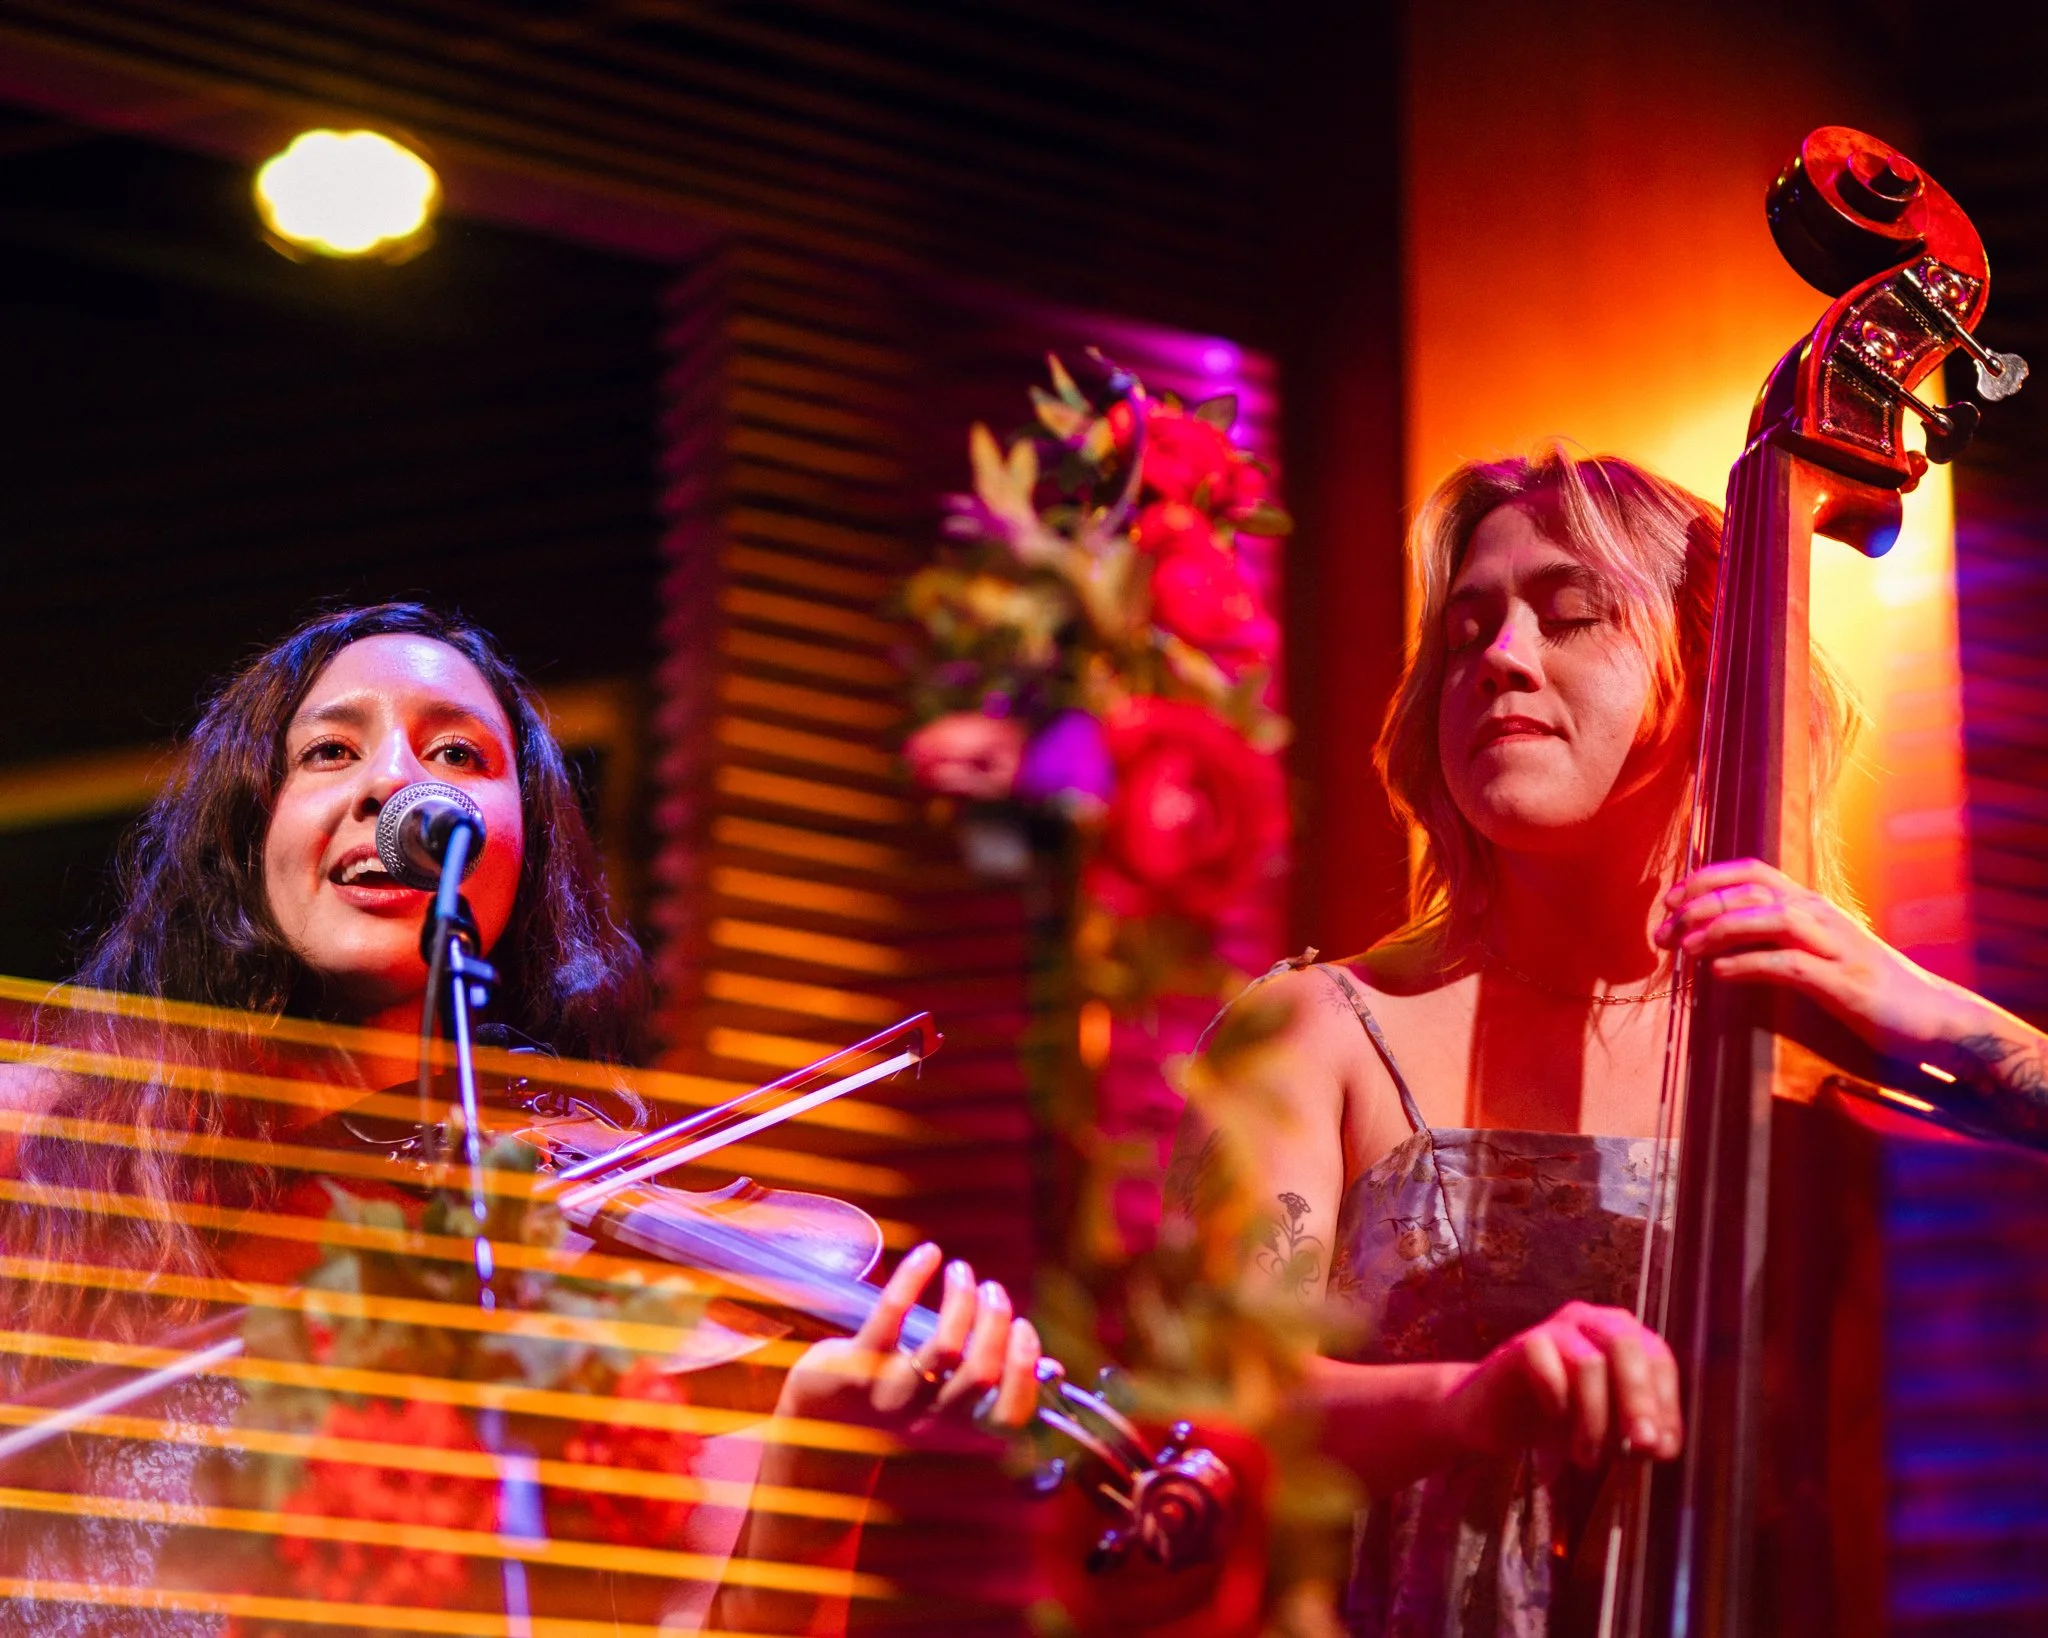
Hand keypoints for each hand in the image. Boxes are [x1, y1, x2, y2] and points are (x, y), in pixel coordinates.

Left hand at [777, 1242, 1042, 1446]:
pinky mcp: (856, 1364)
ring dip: (961, 1299)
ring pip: (942, 1347)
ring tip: (962, 1272)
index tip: (1024, 1328)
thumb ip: (992, 1385)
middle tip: (992, 1290)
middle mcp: (928, 1416)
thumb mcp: (946, 1399)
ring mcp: (891, 1392)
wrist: (820, 1415)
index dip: (1024, 1370)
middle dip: (995, 1322)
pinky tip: (930, 1254)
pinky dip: (914, 1277)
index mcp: (957, 1427)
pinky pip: (890, 1316)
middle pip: (979, 1372)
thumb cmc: (898, 1397)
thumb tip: (1051, 1366)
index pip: (1008, 1417)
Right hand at [1443, 1301, 1680, 1468]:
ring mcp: (1553, 1329)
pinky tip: (1553, 1418)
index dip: (1666, 1403)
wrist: (1496, 1419)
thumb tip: (1662, 1445)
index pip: (1658, 1358)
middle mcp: (1590, 1321)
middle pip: (1626, 1345)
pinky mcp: (1520, 1344)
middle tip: (1638, 1446)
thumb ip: (1639, 1434)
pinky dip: (1555, 1399)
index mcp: (1621, 1336)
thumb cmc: (1561, 1419)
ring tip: (1585, 1457)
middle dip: (1637, 1401)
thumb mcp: (1610, 1430)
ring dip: (1592, 1420)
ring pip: (1588, 1363)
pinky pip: (1544, 1363)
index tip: (1660, 1449)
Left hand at [1656, 858, 1963, 1053]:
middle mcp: (1822, 915)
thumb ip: (1777, 939)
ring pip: (1769, 918)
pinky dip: (1749, 964)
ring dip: (1719, 929)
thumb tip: (1718, 940)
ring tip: (1685, 949)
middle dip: (1697, 907)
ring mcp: (1835, 947)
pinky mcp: (1844, 983)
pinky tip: (1719, 974)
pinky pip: (1789, 965)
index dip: (1705, 879)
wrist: (1932, 1016)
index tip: (1668, 901)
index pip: (1752, 873)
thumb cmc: (1868, 985)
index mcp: (1812, 904)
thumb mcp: (1818, 951)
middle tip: (1661, 934)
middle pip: (1750, 892)